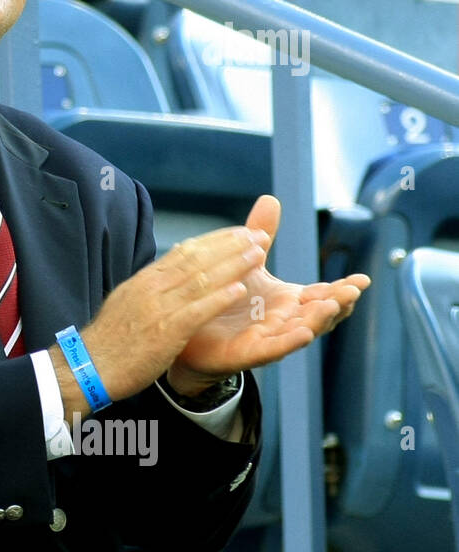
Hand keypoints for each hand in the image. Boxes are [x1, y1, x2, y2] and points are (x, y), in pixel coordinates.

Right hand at [70, 220, 271, 404]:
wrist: (89, 366)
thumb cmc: (109, 341)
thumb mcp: (125, 303)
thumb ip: (148, 288)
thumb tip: (164, 273)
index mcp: (144, 280)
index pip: (184, 252)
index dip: (214, 240)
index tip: (238, 233)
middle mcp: (151, 288)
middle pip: (196, 259)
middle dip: (230, 245)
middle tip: (257, 235)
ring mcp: (158, 308)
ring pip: (201, 279)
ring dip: (232, 265)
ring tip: (258, 254)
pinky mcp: (165, 332)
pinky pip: (197, 311)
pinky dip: (219, 298)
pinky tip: (240, 290)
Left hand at [168, 195, 369, 393]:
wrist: (190, 331)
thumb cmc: (226, 299)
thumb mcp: (247, 263)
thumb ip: (262, 236)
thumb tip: (271, 199)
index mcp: (288, 301)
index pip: (322, 294)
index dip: (342, 288)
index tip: (362, 279)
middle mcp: (284, 321)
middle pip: (319, 314)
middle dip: (337, 303)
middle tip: (352, 291)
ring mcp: (269, 338)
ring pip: (300, 331)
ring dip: (318, 320)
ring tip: (331, 307)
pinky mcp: (249, 352)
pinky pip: (273, 349)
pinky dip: (289, 342)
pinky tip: (303, 334)